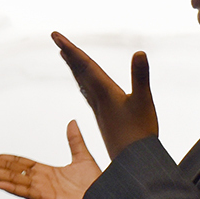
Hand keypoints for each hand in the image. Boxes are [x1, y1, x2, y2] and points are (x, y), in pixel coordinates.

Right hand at [0, 120, 102, 198]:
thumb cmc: (97, 185)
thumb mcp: (83, 157)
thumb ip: (74, 140)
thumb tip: (72, 122)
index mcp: (44, 172)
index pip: (16, 162)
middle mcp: (39, 181)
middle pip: (8, 169)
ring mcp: (41, 191)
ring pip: (12, 179)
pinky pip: (26, 192)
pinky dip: (12, 187)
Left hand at [51, 32, 157, 159]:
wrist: (133, 162)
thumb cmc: (140, 133)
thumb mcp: (143, 101)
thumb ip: (141, 77)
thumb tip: (139, 53)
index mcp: (104, 92)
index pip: (85, 65)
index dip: (71, 49)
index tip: (55, 36)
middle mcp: (98, 99)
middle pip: (80, 71)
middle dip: (68, 53)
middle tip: (56, 38)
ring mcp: (100, 108)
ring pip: (83, 82)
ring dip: (74, 66)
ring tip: (65, 54)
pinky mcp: (105, 117)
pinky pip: (90, 94)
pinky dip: (84, 83)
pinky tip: (85, 85)